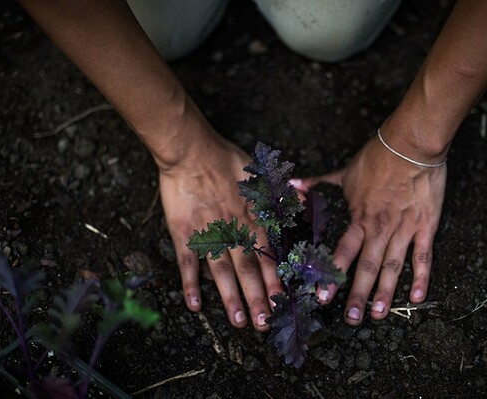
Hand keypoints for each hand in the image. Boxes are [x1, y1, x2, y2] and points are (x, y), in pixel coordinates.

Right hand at [158, 132, 281, 330]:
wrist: (191, 151)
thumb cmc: (225, 159)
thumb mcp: (259, 172)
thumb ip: (279, 191)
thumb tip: (301, 198)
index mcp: (252, 218)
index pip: (268, 256)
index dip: (275, 281)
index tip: (283, 302)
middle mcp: (234, 230)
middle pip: (248, 270)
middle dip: (258, 298)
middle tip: (265, 324)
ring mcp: (209, 234)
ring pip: (222, 272)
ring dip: (231, 298)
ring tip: (238, 322)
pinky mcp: (185, 233)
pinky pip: (188, 263)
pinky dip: (190, 284)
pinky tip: (195, 305)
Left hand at [292, 134, 446, 324]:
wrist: (411, 144)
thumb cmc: (377, 157)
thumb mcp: (344, 171)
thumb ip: (319, 182)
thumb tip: (294, 184)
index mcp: (359, 218)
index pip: (343, 252)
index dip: (332, 275)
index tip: (323, 297)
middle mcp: (380, 228)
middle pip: (367, 266)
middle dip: (359, 295)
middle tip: (352, 319)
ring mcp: (404, 228)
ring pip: (394, 266)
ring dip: (386, 292)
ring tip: (379, 315)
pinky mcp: (426, 226)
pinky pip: (424, 255)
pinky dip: (422, 277)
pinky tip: (419, 298)